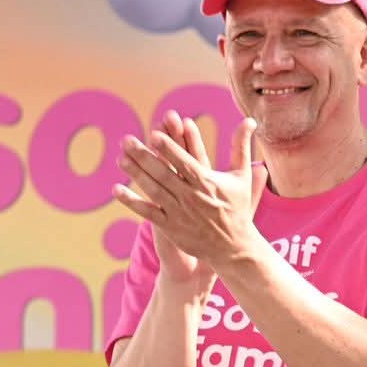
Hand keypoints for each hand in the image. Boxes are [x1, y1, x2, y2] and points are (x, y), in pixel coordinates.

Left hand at [114, 113, 266, 272]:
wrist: (233, 246)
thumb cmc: (237, 206)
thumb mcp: (242, 175)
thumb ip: (241, 146)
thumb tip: (249, 120)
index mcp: (208, 182)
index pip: (185, 162)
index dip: (169, 149)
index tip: (154, 134)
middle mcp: (191, 196)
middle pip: (163, 173)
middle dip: (144, 156)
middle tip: (127, 140)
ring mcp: (179, 212)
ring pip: (153, 190)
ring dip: (135, 174)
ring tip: (121, 158)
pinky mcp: (170, 227)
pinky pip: (147, 212)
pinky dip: (132, 202)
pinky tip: (117, 189)